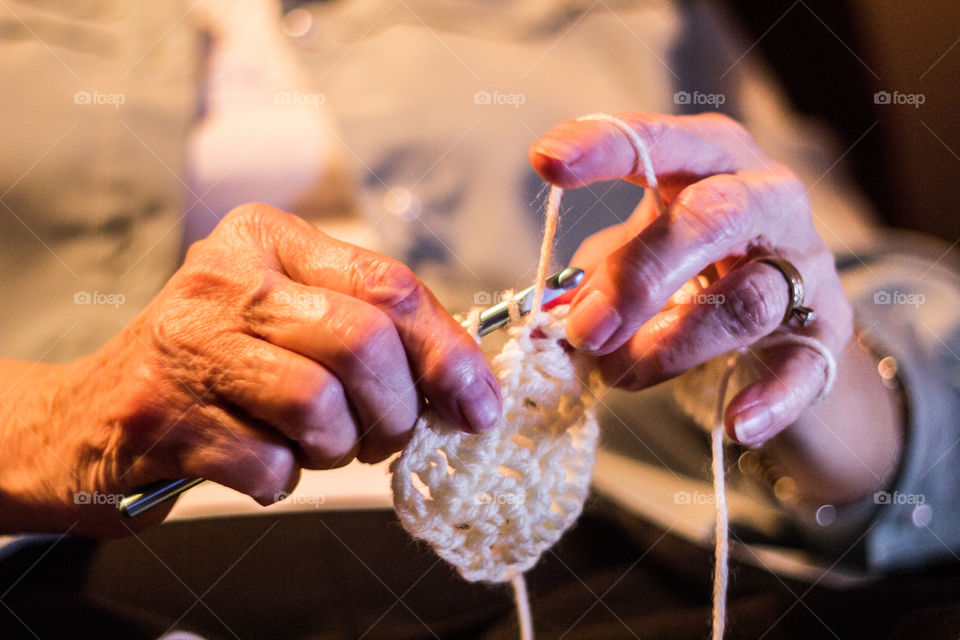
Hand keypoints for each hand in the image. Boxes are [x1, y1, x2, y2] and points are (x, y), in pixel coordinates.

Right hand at [0, 203, 498, 534]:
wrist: (91, 416)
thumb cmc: (218, 368)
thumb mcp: (294, 321)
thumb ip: (376, 334)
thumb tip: (469, 386)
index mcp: (271, 239)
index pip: (390, 287)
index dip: (448, 355)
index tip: (477, 406)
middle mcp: (224, 278)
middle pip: (362, 342)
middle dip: (395, 409)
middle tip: (386, 435)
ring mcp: (185, 344)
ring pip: (319, 404)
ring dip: (337, 447)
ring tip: (317, 446)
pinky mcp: (158, 416)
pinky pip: (268, 463)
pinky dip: (284, 479)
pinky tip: (262, 463)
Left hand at [529, 113, 852, 446]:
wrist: (787, 318)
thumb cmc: (695, 264)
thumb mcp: (641, 250)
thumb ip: (599, 273)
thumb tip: (555, 316)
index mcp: (711, 160)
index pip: (661, 141)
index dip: (604, 146)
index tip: (545, 160)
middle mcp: (766, 199)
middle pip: (711, 217)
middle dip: (638, 275)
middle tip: (584, 330)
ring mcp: (804, 265)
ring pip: (746, 298)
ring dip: (673, 344)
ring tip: (617, 375)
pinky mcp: (826, 333)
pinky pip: (805, 366)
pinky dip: (770, 398)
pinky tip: (736, 424)